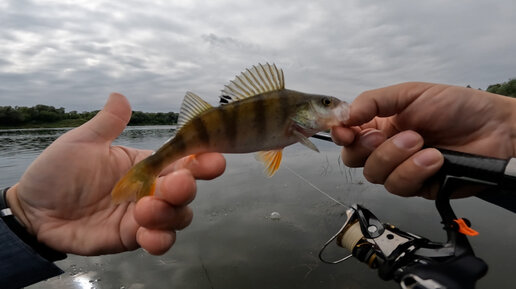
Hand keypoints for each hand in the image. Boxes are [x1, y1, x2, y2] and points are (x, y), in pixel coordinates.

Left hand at [6, 93, 225, 255]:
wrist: (34, 209)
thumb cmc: (59, 172)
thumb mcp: (82, 142)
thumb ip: (107, 123)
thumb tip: (120, 95)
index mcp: (147, 165)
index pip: (183, 161)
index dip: (202, 160)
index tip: (211, 158)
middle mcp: (152, 190)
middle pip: (187, 191)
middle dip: (187, 187)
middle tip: (176, 184)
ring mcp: (144, 216)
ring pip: (179, 217)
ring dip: (171, 213)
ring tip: (145, 209)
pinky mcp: (132, 238)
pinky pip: (158, 241)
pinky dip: (160, 240)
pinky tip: (147, 234)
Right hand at [331, 82, 515, 197]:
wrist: (495, 129)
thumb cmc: (457, 106)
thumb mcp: (410, 93)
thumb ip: (374, 101)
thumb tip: (344, 115)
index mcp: (381, 124)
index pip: (348, 135)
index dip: (341, 135)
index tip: (344, 131)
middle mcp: (387, 148)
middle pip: (354, 160)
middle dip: (366, 148)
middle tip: (383, 135)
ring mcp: (401, 168)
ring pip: (375, 175)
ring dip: (395, 157)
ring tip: (421, 142)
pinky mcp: (418, 186)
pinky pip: (400, 186)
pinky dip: (414, 171)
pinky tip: (433, 158)